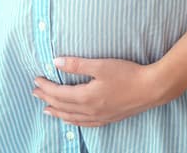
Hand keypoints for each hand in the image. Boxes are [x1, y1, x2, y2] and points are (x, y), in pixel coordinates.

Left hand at [32, 57, 165, 127]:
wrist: (151, 88)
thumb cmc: (127, 74)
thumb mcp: (100, 65)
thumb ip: (77, 65)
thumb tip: (55, 62)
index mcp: (86, 97)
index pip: (59, 93)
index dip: (46, 87)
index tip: (36, 80)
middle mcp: (91, 110)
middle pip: (62, 106)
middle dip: (47, 99)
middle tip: (35, 93)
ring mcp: (100, 116)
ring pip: (72, 117)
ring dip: (57, 112)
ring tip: (47, 109)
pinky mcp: (109, 118)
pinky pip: (85, 123)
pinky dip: (73, 121)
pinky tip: (70, 119)